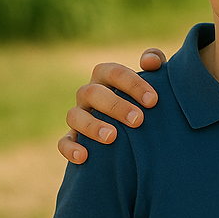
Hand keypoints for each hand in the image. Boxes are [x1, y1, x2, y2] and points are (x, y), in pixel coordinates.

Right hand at [57, 48, 166, 163]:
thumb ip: (154, 60)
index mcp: (106, 74)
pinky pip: (63, 141)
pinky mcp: (72, 137)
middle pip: (93, 93)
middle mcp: (88, 92)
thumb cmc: (146, 94)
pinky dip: (70, 148)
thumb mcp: (154, 75)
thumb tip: (149, 63)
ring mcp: (78, 114)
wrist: (140, 121)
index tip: (153, 101)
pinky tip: (84, 157)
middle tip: (138, 120)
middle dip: (116, 106)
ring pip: (74, 115)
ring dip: (92, 126)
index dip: (133, 84)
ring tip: (112, 137)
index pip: (115, 72)